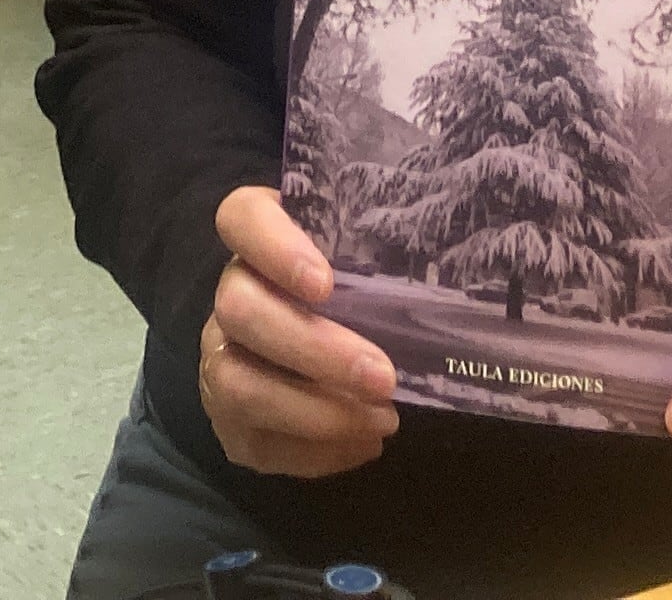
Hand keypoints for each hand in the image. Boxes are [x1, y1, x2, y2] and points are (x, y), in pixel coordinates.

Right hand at [195, 186, 399, 479]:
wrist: (319, 348)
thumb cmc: (359, 292)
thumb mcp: (367, 260)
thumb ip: (385, 252)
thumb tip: (451, 270)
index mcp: (258, 236)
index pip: (241, 219)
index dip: (274, 249)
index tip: (325, 283)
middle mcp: (229, 293)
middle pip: (239, 310)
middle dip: (314, 349)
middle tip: (383, 377)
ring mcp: (220, 358)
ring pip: (238, 384)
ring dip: (316, 411)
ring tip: (384, 419)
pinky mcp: (230, 420)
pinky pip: (260, 443)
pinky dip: (318, 451)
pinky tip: (365, 443)